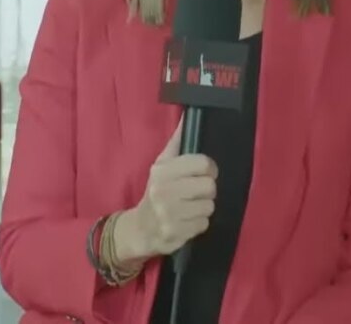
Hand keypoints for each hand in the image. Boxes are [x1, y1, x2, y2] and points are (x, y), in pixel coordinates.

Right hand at [114, 120, 217, 262]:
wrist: (140, 228)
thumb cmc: (155, 192)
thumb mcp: (161, 165)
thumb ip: (176, 142)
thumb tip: (187, 116)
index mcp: (163, 171)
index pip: (203, 164)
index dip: (210, 168)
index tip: (205, 173)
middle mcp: (165, 191)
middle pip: (210, 186)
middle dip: (206, 191)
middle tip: (196, 193)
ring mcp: (169, 214)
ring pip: (209, 206)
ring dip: (203, 208)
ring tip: (190, 208)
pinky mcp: (175, 233)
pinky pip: (204, 224)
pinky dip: (199, 223)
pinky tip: (186, 221)